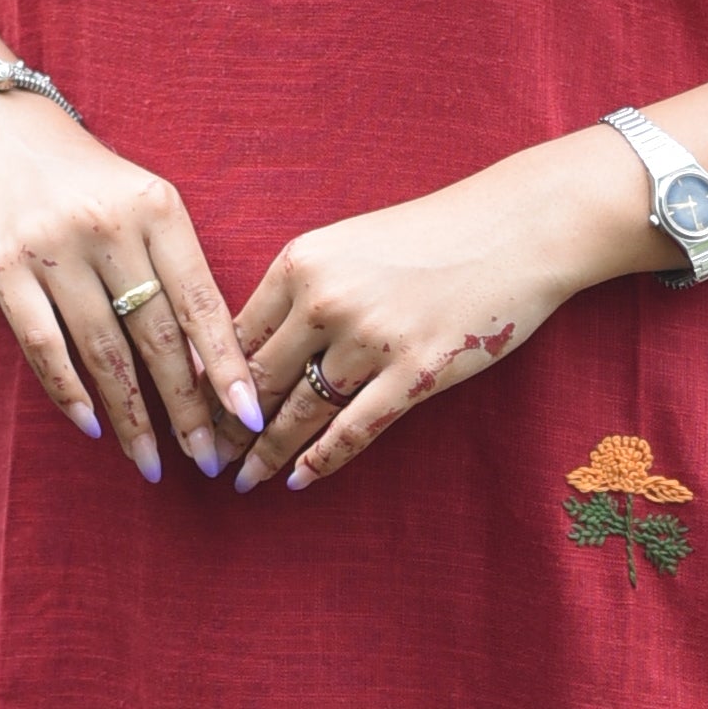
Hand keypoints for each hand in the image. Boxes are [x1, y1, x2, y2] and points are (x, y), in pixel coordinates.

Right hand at [0, 89, 266, 485]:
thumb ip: (174, 273)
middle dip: (186, 407)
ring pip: (103, 351)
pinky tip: (93, 426)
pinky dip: (70, 393)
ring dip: (132, 416)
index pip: (202, 301)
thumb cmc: (86, 183)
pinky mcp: (2, 266)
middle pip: (157, 336)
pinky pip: (44, 346)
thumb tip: (208, 366)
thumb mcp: (143, 206)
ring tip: (151, 461)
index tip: (250, 418)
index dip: (228, 366)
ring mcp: (52, 247)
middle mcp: (108, 226)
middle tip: (208, 458)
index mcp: (157, 209)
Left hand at [229, 136, 643, 495]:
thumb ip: (304, 288)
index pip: (235, 334)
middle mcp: (326, 300)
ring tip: (246, 480)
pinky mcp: (416, 371)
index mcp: (301, 263)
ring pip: (301, 410)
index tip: (191, 412)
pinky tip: (299, 479)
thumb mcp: (351, 245)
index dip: (208, 381)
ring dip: (268, 452)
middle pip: (259, 379)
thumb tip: (258, 343)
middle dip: (229, 426)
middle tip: (208, 459)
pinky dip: (321, 460)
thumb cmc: (434, 235)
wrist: (516, 228)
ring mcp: (371, 339)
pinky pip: (355, 428)